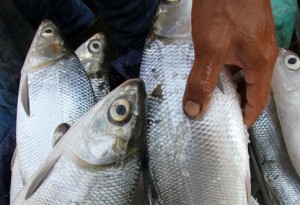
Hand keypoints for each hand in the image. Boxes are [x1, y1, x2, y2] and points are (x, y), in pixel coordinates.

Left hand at [182, 0, 277, 126]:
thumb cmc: (224, 8)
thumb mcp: (209, 50)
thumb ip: (201, 81)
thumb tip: (194, 110)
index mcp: (260, 63)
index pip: (258, 100)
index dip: (247, 116)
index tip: (235, 126)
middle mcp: (261, 55)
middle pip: (252, 88)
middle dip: (236, 102)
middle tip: (218, 113)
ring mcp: (254, 42)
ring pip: (243, 73)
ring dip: (228, 85)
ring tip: (210, 95)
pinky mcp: (243, 33)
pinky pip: (237, 59)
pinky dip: (225, 69)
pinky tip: (210, 69)